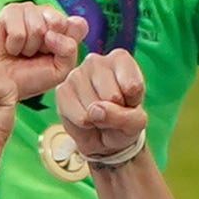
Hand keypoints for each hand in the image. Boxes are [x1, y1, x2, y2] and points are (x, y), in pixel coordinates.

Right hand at [0, 0, 84, 103]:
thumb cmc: (32, 76)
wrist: (3, 83)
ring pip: (37, 28)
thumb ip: (69, 50)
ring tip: (22, 51)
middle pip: (58, 23)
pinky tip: (10, 47)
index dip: (66, 45)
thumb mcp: (60, 70)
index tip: (55, 56)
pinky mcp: (9, 11)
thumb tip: (51, 32)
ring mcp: (29, 10)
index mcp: (66, 26)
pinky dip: (14, 46)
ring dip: (29, 48)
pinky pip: (18, 32)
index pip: (79, 25)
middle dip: (47, 46)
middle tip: (37, 54)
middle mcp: (49, 13)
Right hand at [56, 49, 147, 163]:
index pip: (133, 86)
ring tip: (100, 115)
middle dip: (115, 112)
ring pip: (95, 107)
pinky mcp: (62, 91)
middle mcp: (96, 61)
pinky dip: (87, 125)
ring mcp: (76, 74)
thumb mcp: (136, 123)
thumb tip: (95, 110)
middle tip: (112, 111)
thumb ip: (125, 116)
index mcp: (120, 59)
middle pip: (113, 96)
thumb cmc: (123, 122)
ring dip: (100, 121)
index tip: (129, 102)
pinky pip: (81, 117)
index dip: (133, 103)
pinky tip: (87, 118)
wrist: (103, 139)